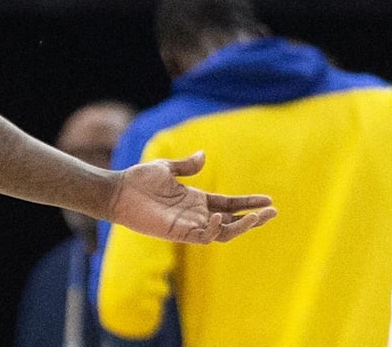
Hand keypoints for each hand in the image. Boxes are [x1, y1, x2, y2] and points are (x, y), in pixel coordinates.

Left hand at [109, 151, 276, 243]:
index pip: (229, 204)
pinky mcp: (178, 232)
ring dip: (241, 226)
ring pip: (223, 232)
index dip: (248, 203)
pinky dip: (213, 229)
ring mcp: (189, 225)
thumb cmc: (139, 180)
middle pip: (232, 220)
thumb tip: (205, 155)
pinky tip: (218, 217)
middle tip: (273, 212)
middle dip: (253, 218)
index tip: (268, 200)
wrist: (118, 191)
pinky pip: (203, 236)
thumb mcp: (166, 168)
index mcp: (196, 199)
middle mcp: (196, 214)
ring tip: (258, 217)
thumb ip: (186, 165)